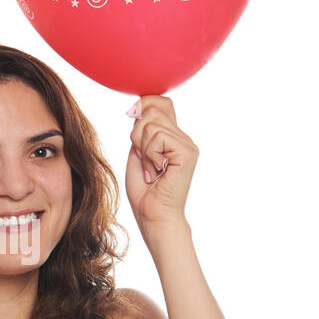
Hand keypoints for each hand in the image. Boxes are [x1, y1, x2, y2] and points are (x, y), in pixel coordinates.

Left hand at [125, 95, 198, 229]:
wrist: (153, 216)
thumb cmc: (144, 192)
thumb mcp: (137, 153)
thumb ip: (141, 131)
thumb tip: (138, 107)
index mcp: (173, 138)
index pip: (162, 103)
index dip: (144, 103)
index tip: (131, 115)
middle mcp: (183, 139)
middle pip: (153, 110)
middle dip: (137, 134)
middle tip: (143, 159)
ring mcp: (188, 145)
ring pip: (152, 124)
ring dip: (143, 149)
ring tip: (150, 169)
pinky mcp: (187, 152)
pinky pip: (158, 137)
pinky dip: (149, 155)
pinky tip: (156, 171)